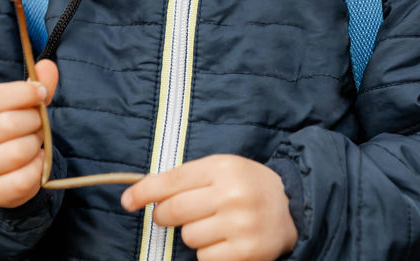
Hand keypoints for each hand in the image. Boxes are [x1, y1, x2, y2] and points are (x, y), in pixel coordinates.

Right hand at [0, 59, 58, 207]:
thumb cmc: (10, 131)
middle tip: (37, 125)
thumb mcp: (19, 105)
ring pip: (18, 152)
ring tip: (33, 144)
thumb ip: (35, 86)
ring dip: (36, 145)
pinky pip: (24, 179)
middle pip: (8, 124)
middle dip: (34, 122)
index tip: (41, 93)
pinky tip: (34, 163)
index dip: (22, 93)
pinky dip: (37, 169)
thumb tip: (49, 67)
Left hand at [121, 154, 297, 260]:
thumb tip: (138, 195)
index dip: (144, 191)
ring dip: (193, 234)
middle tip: (170, 214)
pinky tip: (225, 240)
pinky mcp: (246, 253)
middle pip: (174, 211)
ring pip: (188, 236)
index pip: (172, 180)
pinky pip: (204, 257)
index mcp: (223, 168)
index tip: (128, 200)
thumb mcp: (220, 169)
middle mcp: (232, 195)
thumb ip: (184, 178)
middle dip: (164, 215)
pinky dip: (208, 252)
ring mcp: (240, 225)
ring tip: (214, 224)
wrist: (292, 207)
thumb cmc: (246, 186)